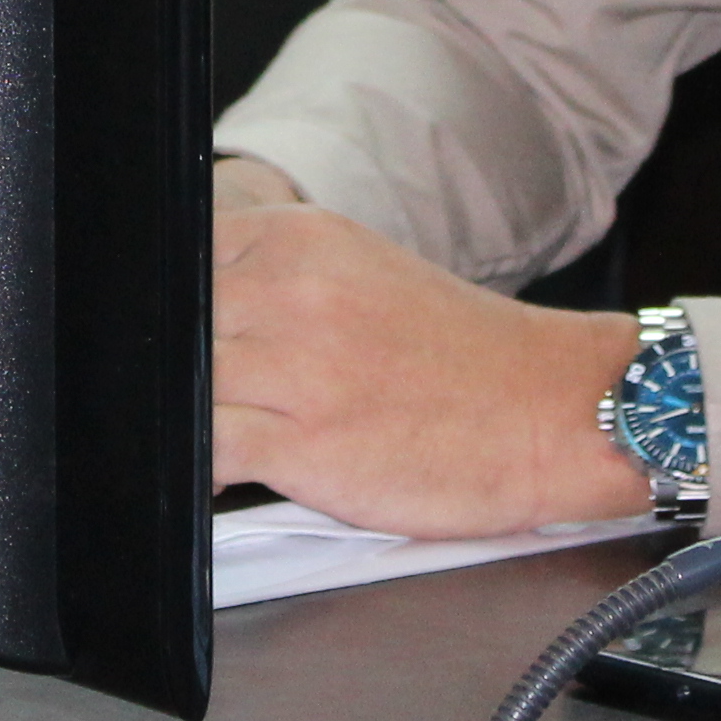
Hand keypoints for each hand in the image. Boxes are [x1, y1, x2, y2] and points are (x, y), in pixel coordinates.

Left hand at [210, 197, 650, 535]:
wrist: (555, 411)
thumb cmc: (466, 359)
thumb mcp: (361, 278)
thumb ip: (276, 286)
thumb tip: (193, 318)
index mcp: (300, 239)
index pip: (174, 262)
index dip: (165, 314)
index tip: (171, 346)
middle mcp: (291, 290)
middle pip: (167, 328)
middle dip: (173, 370)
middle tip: (205, 402)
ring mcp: (294, 365)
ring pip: (177, 389)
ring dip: (182, 423)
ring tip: (220, 442)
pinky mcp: (302, 441)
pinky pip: (202, 454)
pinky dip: (199, 475)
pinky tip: (228, 481)